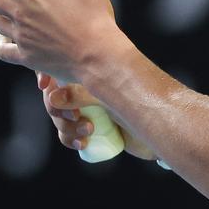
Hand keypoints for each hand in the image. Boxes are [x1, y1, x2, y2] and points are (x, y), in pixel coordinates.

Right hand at [38, 73, 156, 159]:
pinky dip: (70, 139)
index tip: (44, 85)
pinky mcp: (94, 128)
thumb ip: (80, 92)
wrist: (164, 127)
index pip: (59, 65)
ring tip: (87, 131)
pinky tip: (82, 143)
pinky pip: (69, 134)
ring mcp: (90, 108)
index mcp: (92, 68)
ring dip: (65, 126)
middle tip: (74, 115)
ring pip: (60, 116)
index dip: (46, 73)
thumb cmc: (142, 102)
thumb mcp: (109, 94)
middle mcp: (89, 86)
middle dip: (57, 108)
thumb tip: (52, 95)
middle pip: (54, 94)